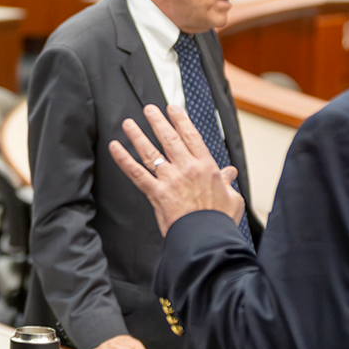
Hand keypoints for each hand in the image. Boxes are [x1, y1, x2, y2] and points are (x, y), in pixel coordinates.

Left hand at [108, 103, 244, 234]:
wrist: (207, 239)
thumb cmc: (219, 221)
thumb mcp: (232, 199)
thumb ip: (228, 183)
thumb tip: (230, 174)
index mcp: (206, 167)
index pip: (191, 136)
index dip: (181, 120)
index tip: (173, 109)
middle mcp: (187, 169)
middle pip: (169, 139)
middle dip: (157, 121)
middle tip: (148, 109)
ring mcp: (170, 180)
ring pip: (151, 152)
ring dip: (137, 135)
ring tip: (128, 123)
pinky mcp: (157, 193)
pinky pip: (136, 173)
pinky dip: (124, 159)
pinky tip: (115, 148)